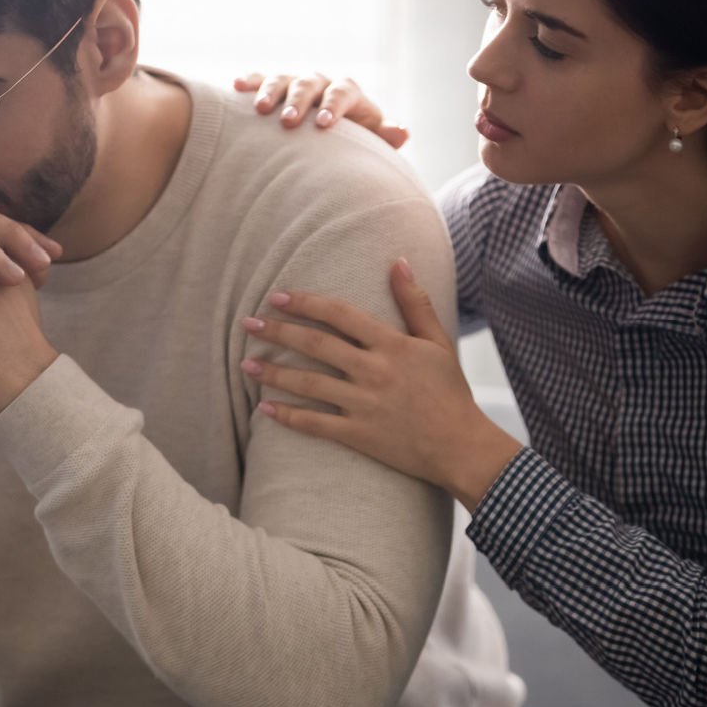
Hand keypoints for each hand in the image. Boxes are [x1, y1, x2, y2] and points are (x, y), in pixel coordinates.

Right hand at [233, 72, 408, 148]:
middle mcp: (321, 84)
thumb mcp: (368, 143)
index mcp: (347, 94)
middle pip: (311, 83)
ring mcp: (295, 84)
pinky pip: (260, 79)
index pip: (344, 92)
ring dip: (271, 91)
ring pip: (283, 79)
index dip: (334, 105)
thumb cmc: (349, 146)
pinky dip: (250, 81)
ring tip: (261, 110)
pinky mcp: (272, 88)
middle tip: (288, 120)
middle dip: (299, 100)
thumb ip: (383, 138)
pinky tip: (236, 86)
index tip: (323, 125)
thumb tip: (402, 132)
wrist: (326, 140)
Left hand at [239, 260, 519, 511]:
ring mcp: (364, 404)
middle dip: (278, 332)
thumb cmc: (450, 391)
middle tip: (247, 323)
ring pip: (309, 384)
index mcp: (391, 345)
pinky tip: (264, 408)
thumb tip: (399, 261)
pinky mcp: (359, 435)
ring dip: (273, 373)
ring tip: (245, 363)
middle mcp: (374, 371)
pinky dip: (288, 416)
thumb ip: (414, 302)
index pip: (340, 315)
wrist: (461, 446)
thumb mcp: (438, 342)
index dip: (306, 304)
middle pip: (316, 346)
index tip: (276, 297)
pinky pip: (316, 424)